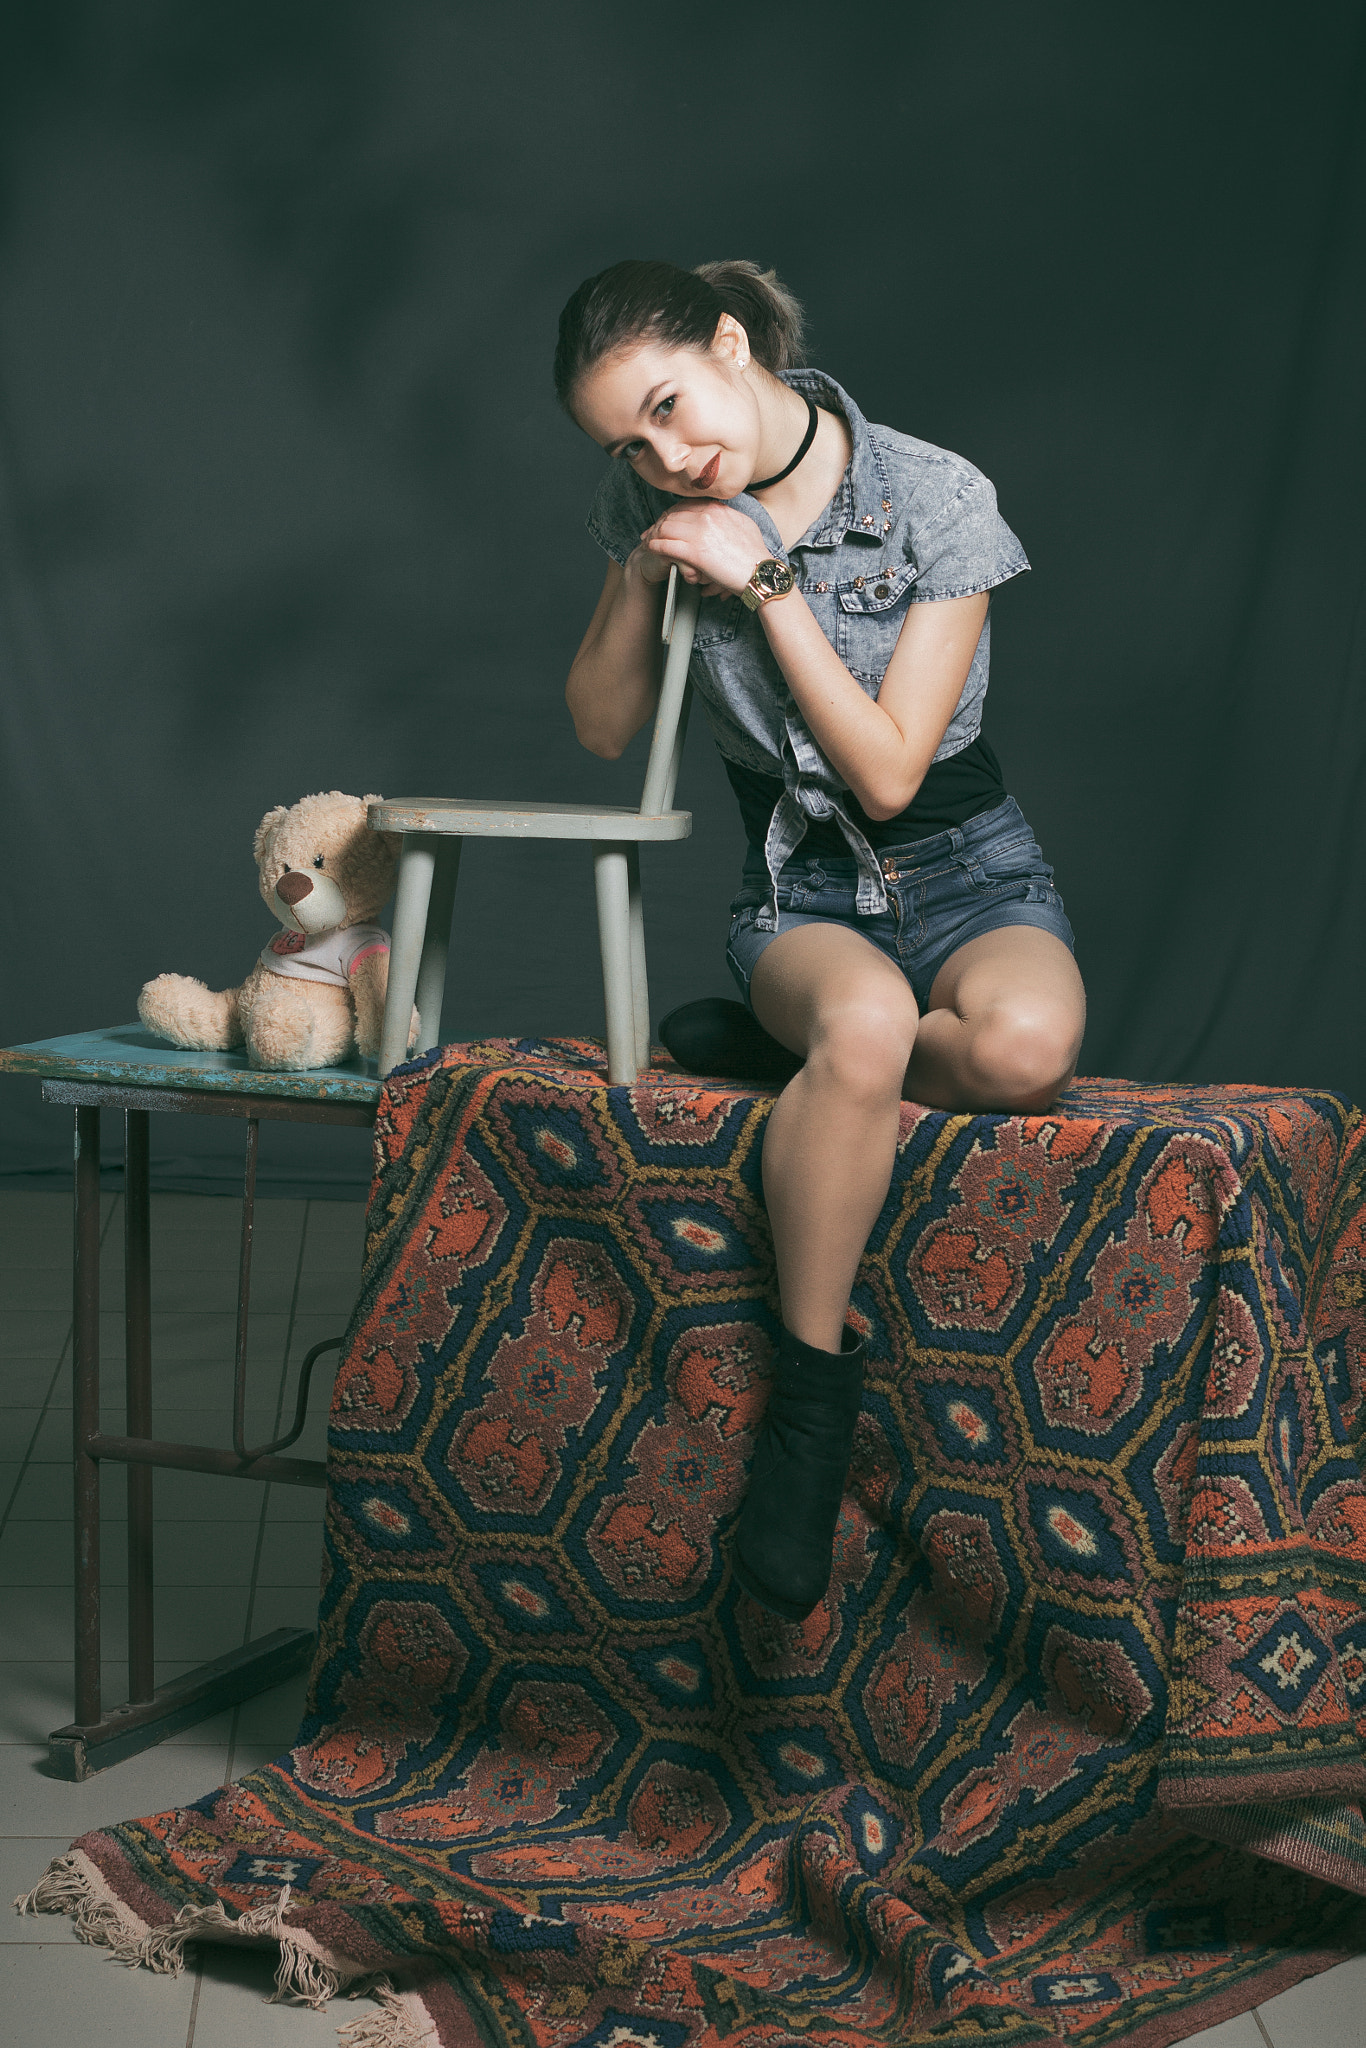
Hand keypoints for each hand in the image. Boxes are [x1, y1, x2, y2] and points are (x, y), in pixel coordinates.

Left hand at [637, 503, 768, 599]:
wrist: (761, 573)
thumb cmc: (755, 556)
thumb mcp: (743, 526)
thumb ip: (727, 517)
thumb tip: (719, 513)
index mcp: (718, 509)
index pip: (685, 505)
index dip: (671, 513)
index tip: (664, 521)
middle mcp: (708, 516)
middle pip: (672, 514)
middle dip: (658, 524)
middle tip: (649, 533)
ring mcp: (701, 533)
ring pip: (666, 528)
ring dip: (653, 535)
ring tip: (647, 542)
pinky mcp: (695, 552)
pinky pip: (667, 545)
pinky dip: (655, 546)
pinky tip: (650, 549)